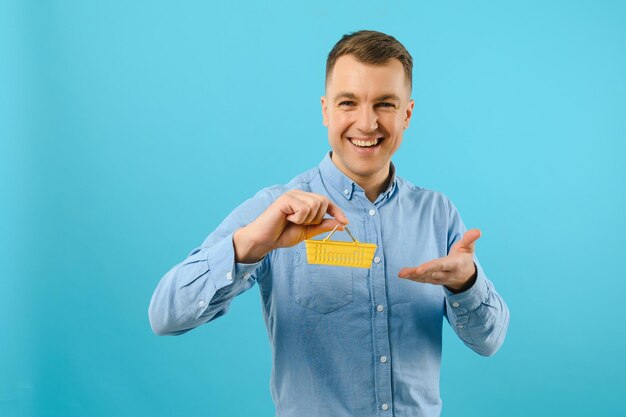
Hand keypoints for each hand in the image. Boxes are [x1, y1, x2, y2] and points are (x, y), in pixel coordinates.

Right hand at [233, 190, 347, 262]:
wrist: (265, 240)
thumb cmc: (283, 234)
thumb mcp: (308, 231)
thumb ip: (323, 226)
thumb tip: (341, 224)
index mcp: (305, 200)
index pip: (326, 202)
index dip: (336, 212)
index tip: (345, 222)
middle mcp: (300, 194)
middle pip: (323, 202)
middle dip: (317, 218)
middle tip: (301, 224)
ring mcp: (292, 194)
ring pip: (315, 205)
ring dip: (306, 219)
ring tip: (292, 221)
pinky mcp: (286, 198)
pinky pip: (304, 208)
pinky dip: (298, 218)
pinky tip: (287, 219)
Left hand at [398, 229, 480, 292]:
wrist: (466, 278)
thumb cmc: (464, 258)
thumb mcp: (469, 248)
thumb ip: (470, 239)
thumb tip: (478, 231)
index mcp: (455, 265)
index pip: (442, 265)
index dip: (431, 267)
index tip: (420, 269)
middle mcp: (446, 274)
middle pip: (431, 274)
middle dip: (418, 274)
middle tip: (404, 273)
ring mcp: (439, 279)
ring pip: (425, 279)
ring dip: (412, 276)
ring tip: (401, 274)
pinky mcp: (433, 281)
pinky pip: (422, 280)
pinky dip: (413, 278)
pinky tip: (403, 275)